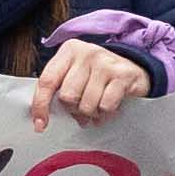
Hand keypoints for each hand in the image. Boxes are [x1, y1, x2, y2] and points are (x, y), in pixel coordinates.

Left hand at [28, 37, 146, 127]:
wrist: (135, 70)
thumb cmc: (98, 76)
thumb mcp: (76, 74)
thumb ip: (59, 88)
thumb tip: (42, 117)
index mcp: (69, 51)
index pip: (47, 81)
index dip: (41, 105)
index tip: (40, 124)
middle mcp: (86, 53)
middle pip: (67, 95)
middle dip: (74, 109)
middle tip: (82, 109)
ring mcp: (105, 63)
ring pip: (86, 104)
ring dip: (92, 113)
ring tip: (97, 107)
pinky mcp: (122, 75)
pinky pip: (105, 106)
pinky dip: (106, 113)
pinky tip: (109, 107)